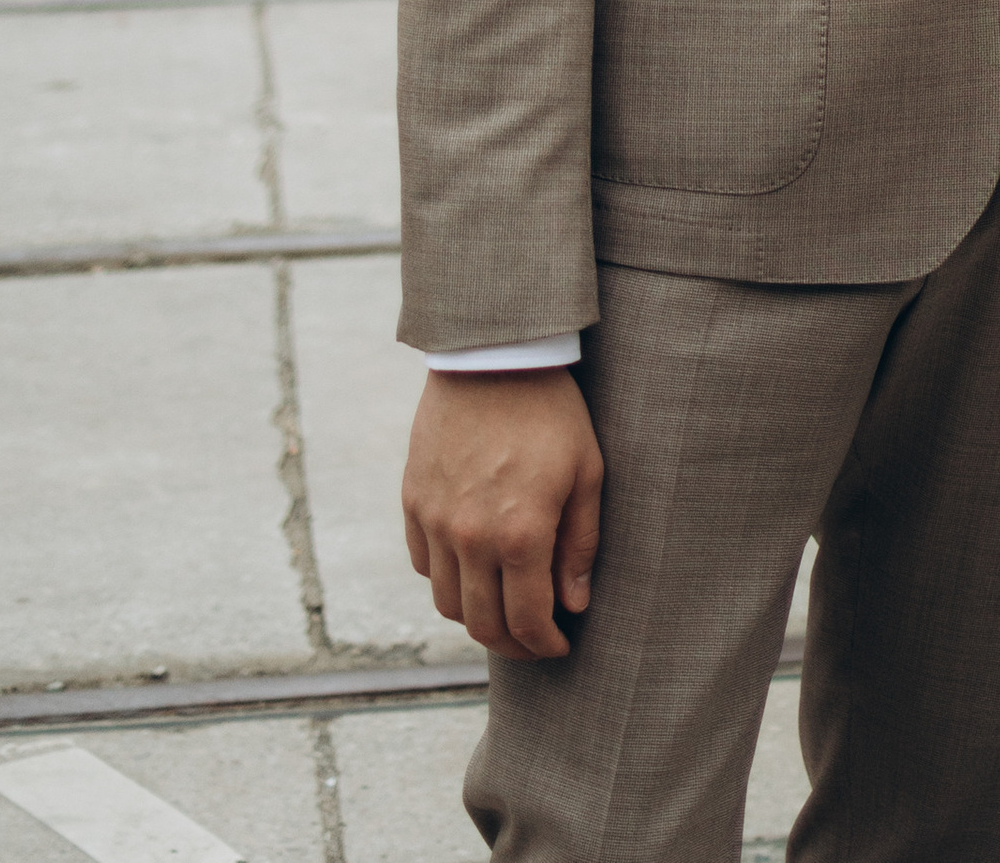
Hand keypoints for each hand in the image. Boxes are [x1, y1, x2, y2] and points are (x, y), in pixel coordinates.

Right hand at [402, 369, 603, 658]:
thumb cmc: (551, 411)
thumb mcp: (586, 472)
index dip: (546, 645)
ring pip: (448, 602)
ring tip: (504, 609)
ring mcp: (435, 521)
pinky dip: (447, 580)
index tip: (560, 646)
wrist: (493, 354)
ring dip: (477, 618)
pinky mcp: (413, 501)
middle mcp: (470, 537)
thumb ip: (580, 545)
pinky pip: (423, 564)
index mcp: (520, 534)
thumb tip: (575, 604)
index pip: (528, 620)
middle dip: (513, 645)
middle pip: (482, 625)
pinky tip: (472, 570)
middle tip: (534, 641)